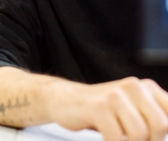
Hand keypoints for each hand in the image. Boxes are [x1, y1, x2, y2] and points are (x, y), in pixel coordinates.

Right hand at [49, 77, 167, 140]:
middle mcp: (134, 86)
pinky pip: (116, 138)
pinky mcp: (98, 107)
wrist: (66, 100)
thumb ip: (155, 120)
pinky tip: (105, 139)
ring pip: (140, 134)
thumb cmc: (104, 112)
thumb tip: (166, 133)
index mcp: (147, 88)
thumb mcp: (134, 111)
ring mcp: (115, 95)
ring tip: (117, 138)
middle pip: (161, 125)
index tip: (150, 137)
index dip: (163, 133)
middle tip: (130, 138)